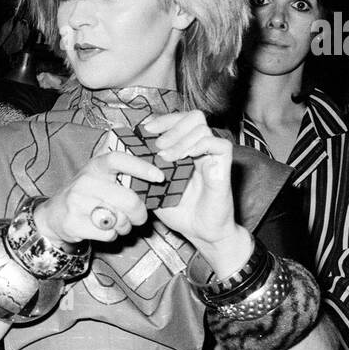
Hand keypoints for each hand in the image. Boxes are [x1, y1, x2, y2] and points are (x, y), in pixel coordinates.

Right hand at [33, 152, 166, 245]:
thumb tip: (133, 140)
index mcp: (95, 166)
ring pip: (120, 219)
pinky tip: (104, 229)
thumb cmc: (85, 193)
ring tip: (118, 222)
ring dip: (125, 226)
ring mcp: (77, 203)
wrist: (54, 215)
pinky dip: (112, 235)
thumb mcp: (97, 172)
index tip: (159, 177)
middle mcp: (85, 181)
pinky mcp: (74, 223)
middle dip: (140, 213)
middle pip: (128, 199)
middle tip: (140, 217)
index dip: (141, 167)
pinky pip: (108, 234)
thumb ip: (118, 161)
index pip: (118, 159)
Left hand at [139, 110, 239, 253]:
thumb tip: (124, 157)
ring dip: (180, 138)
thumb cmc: (181, 212)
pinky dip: (199, 146)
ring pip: (202, 127)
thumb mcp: (154, 189)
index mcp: (186, 150)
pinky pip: (218, 144)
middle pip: (193, 116)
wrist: (201, 233)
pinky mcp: (224, 166)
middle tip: (157, 144)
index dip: (163, 120)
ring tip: (166, 156)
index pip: (179, 120)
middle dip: (171, 124)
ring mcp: (213, 156)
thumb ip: (145, 172)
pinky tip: (184, 158)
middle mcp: (201, 149)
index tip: (145, 130)